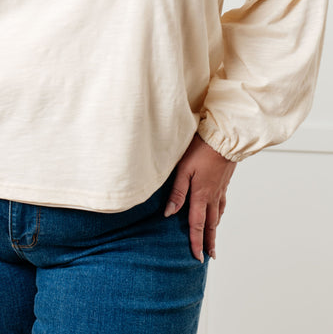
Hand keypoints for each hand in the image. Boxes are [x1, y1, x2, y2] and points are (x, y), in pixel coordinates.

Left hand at [164, 134, 235, 261]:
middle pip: (210, 224)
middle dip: (209, 241)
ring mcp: (220, 189)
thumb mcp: (184, 168)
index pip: (197, 224)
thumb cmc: (201, 150)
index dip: (196, 242)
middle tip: (209, 256)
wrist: (224, 138)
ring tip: (212, 240)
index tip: (197, 257)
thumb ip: (177, 191)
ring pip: (217, 215)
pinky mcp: (224, 182)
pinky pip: (222, 204)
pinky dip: (219, 214)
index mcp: (201, 195)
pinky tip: (218, 213)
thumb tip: (169, 213)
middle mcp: (212, 196)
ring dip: (215, 230)